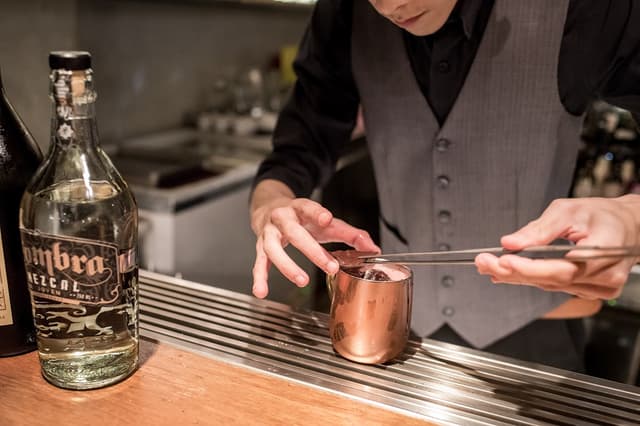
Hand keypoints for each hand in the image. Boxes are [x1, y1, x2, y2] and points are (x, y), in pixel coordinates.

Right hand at [250, 179, 379, 297]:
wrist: (268, 207)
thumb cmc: (301, 217)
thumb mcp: (325, 221)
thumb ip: (349, 233)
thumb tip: (372, 248)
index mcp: (299, 208)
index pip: (308, 208)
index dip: (317, 213)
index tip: (326, 219)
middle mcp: (281, 218)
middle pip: (294, 233)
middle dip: (312, 250)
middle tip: (331, 266)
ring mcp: (269, 233)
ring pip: (273, 249)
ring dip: (287, 266)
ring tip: (302, 281)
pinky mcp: (260, 247)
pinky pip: (259, 263)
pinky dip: (259, 277)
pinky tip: (261, 291)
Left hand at [475, 195, 639, 299]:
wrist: (629, 226)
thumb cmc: (602, 214)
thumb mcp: (568, 210)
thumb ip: (539, 229)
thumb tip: (510, 242)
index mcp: (603, 251)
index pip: (560, 268)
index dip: (528, 268)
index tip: (501, 261)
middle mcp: (604, 276)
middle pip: (551, 280)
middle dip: (513, 272)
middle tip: (482, 263)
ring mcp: (600, 288)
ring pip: (551, 286)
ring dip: (518, 277)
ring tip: (490, 266)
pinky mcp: (593, 292)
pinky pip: (557, 287)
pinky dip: (533, 279)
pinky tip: (511, 272)